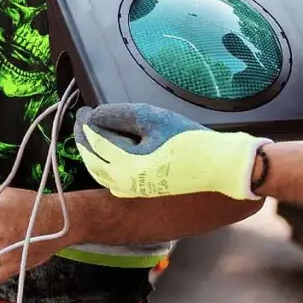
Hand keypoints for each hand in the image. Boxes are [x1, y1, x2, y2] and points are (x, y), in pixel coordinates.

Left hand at [74, 103, 265, 200]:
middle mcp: (124, 183)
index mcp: (126, 164)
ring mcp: (133, 191)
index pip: (95, 141)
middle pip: (93, 159)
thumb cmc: (189, 140)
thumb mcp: (154, 118)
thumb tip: (96, 115)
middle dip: (85, 139)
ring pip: (101, 172)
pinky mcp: (143, 192)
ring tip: (91, 135)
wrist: (220, 167)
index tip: (82, 110)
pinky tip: (109, 156)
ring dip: (93, 154)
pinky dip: (105, 166)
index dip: (86, 123)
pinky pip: (113, 180)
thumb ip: (120, 115)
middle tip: (83, 121)